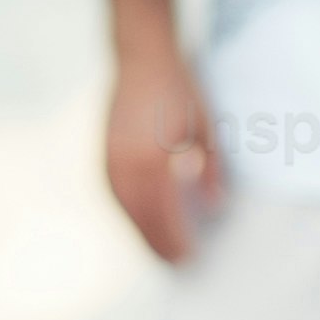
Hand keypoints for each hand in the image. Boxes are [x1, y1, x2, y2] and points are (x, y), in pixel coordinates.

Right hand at [100, 39, 225, 268]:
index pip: (164, 213)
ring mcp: (110, 159)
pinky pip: (114, 194)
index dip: (176, 239)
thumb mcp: (206, 127)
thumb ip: (210, 169)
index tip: (190, 257)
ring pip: (124, 209)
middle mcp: (126, 164)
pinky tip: (141, 220)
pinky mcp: (103, 153)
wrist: (141, 56)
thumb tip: (215, 206)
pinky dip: (128, 213)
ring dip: (140, 232)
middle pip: (141, 218)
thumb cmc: (180, 89)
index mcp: (153, 159)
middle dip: (158, 243)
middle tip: (176, 264)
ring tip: (158, 249)